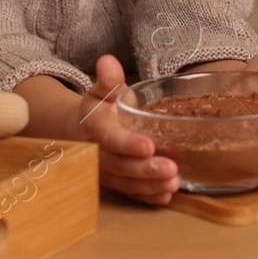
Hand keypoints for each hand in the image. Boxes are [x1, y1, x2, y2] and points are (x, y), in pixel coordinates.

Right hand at [80, 54, 178, 205]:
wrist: (83, 132)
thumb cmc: (99, 108)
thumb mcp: (102, 90)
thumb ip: (108, 79)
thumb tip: (107, 60)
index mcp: (95, 128)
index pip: (109, 138)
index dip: (127, 144)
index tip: (147, 145)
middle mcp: (99, 154)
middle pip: (120, 166)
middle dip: (145, 170)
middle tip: (170, 170)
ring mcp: (107, 172)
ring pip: (127, 183)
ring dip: (150, 186)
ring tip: (173, 184)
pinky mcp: (117, 183)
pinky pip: (131, 194)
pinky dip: (147, 198)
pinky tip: (165, 197)